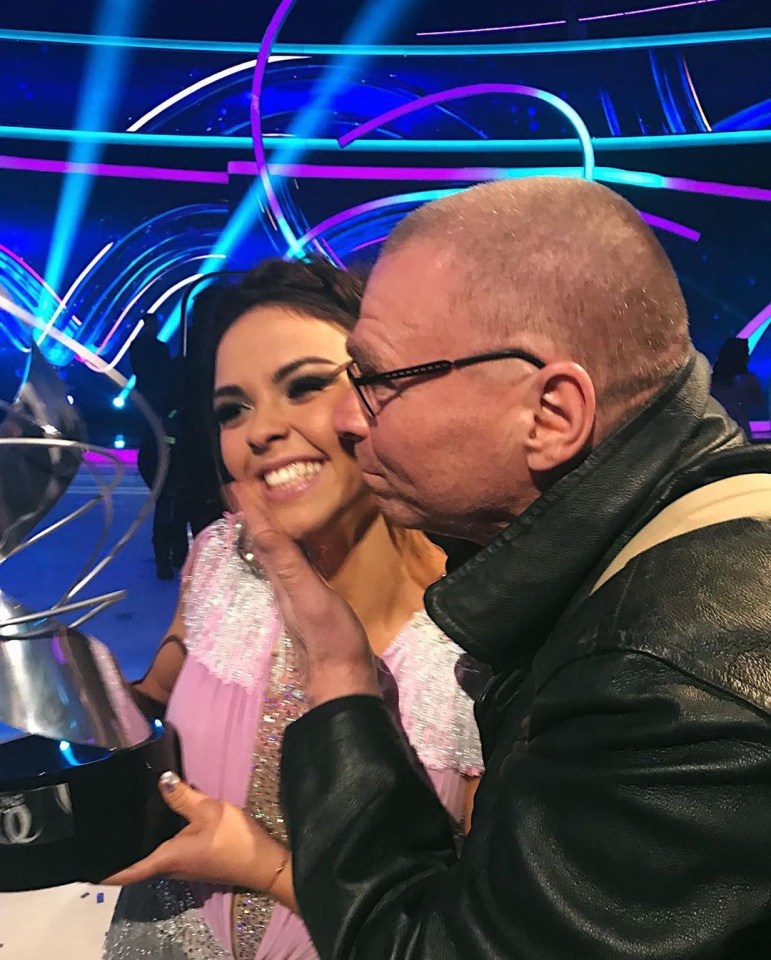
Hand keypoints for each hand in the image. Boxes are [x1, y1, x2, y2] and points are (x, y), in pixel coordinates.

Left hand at [103, 773, 284, 890]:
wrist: (264, 862)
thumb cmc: (233, 840)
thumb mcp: (208, 812)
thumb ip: (182, 796)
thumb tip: (160, 779)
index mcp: (166, 858)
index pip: (128, 870)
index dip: (106, 870)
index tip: (86, 864)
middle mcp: (170, 867)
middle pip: (138, 862)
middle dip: (121, 850)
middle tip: (105, 827)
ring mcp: (184, 866)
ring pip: (153, 855)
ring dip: (141, 843)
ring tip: (127, 818)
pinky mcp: (196, 860)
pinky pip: (168, 850)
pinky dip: (158, 839)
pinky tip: (161, 820)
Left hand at [230, 482, 379, 705]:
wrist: (346, 680)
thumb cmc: (329, 637)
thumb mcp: (306, 593)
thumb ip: (285, 561)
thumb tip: (257, 523)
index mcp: (278, 579)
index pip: (259, 535)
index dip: (250, 508)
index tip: (237, 481)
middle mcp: (282, 584)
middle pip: (263, 542)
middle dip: (256, 514)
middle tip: (250, 487)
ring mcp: (298, 595)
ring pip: (278, 554)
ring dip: (271, 528)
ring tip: (272, 506)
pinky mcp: (315, 603)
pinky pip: (297, 565)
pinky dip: (293, 547)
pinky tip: (303, 545)